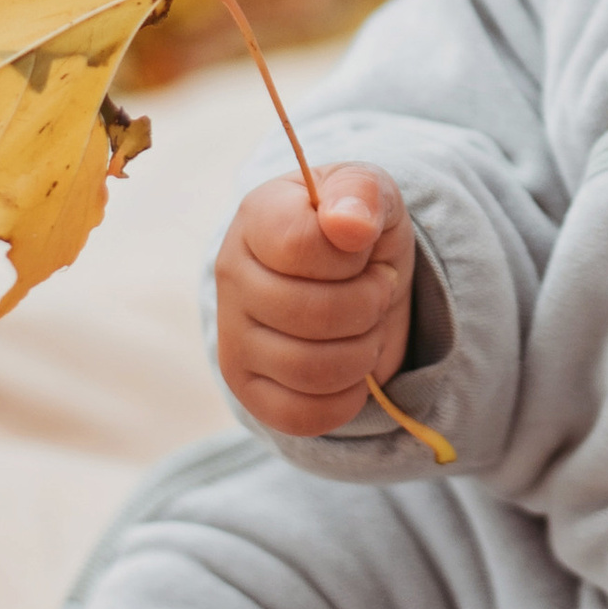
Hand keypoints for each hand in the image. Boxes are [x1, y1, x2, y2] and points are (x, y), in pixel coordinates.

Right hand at [215, 164, 416, 436]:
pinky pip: (301, 416)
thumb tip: (349, 224)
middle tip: (376, 289)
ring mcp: (232, 337)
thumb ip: (363, 192)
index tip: (363, 248)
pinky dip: (345, 398)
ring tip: (364, 326)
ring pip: (310, 370)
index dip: (351, 255)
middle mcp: (231, 276)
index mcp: (257, 216)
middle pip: (313, 315)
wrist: (349, 273)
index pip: (300, 246)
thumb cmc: (356, 228)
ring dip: (362, 351)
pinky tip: (351, 369)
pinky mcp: (246, 389)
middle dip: (369, 305)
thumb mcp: (372, 194)